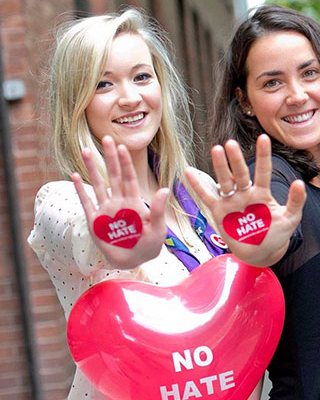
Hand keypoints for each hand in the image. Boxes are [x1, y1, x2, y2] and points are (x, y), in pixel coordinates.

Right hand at [72, 136, 167, 269]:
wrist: (134, 261)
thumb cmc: (149, 245)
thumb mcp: (158, 229)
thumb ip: (159, 210)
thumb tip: (164, 189)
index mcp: (134, 202)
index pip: (129, 178)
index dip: (126, 163)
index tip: (122, 147)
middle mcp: (118, 202)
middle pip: (113, 175)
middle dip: (110, 157)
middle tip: (106, 138)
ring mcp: (105, 210)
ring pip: (98, 184)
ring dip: (93, 168)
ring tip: (87, 150)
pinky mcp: (95, 221)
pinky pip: (86, 202)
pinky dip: (80, 189)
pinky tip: (74, 175)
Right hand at [186, 134, 305, 266]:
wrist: (261, 253)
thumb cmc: (277, 234)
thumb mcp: (291, 218)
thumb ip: (296, 201)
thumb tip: (300, 182)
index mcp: (262, 193)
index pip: (263, 170)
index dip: (264, 155)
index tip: (263, 138)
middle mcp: (245, 193)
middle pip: (240, 173)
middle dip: (236, 159)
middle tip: (231, 144)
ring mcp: (232, 201)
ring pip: (225, 181)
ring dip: (221, 166)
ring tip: (217, 149)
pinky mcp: (219, 212)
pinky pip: (207, 197)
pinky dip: (198, 185)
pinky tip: (189, 172)